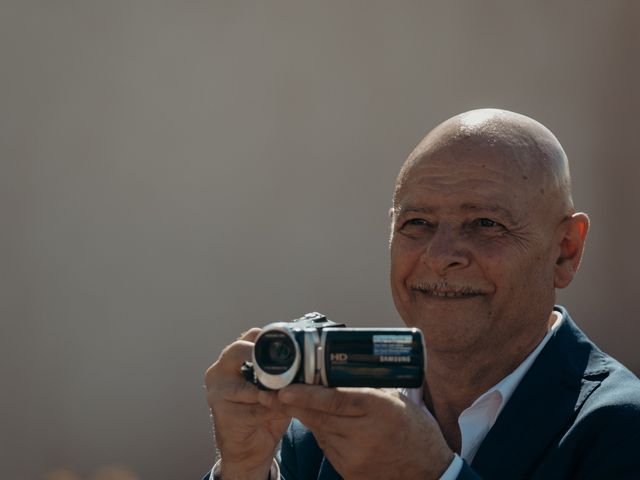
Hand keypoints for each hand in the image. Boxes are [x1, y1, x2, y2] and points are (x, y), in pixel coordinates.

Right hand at [204, 329, 290, 479]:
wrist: (247, 450)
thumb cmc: (263, 412)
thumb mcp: (274, 386)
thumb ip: (285, 371)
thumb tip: (311, 358)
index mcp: (230, 358)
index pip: (251, 335)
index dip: (273, 340)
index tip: (295, 350)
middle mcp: (219, 371)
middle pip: (242, 350)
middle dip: (269, 362)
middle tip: (291, 373)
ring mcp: (217, 392)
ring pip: (253, 383)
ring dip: (277, 391)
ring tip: (294, 394)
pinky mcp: (223, 414)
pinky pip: (256, 409)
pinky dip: (274, 410)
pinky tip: (286, 411)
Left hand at [260, 384, 453, 479]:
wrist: (428, 472)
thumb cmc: (414, 430)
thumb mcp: (395, 401)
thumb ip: (367, 387)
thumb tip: (338, 367)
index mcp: (380, 409)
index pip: (336, 401)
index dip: (307, 394)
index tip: (285, 388)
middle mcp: (366, 433)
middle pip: (320, 416)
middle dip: (294, 403)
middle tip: (273, 391)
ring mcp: (356, 456)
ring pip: (319, 431)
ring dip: (306, 416)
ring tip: (294, 401)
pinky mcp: (350, 471)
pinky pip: (326, 446)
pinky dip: (321, 432)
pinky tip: (324, 423)